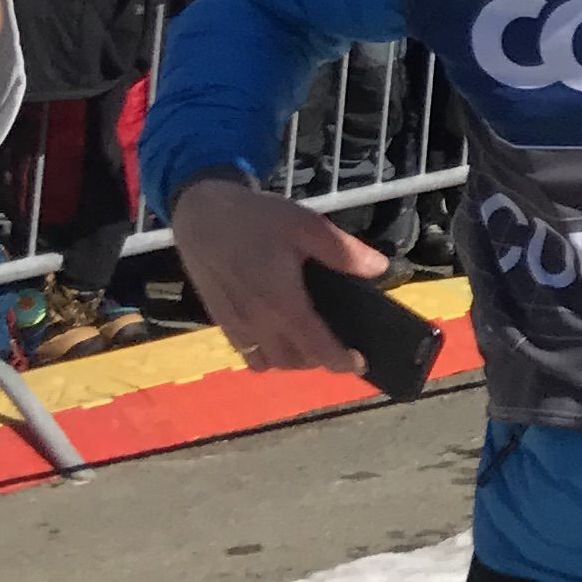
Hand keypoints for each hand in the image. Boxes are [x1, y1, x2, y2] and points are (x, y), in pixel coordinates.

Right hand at [169, 176, 389, 378]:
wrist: (202, 216)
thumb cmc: (257, 219)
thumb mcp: (307, 226)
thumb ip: (343, 252)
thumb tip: (379, 269)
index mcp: (284, 304)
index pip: (316, 348)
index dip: (340, 361)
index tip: (359, 365)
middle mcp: (258, 323)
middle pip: (292, 361)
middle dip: (318, 360)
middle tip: (337, 344)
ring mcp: (236, 326)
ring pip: (267, 362)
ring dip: (290, 360)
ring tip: (308, 341)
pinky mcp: (220, 320)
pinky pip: (245, 353)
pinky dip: (265, 354)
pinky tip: (276, 333)